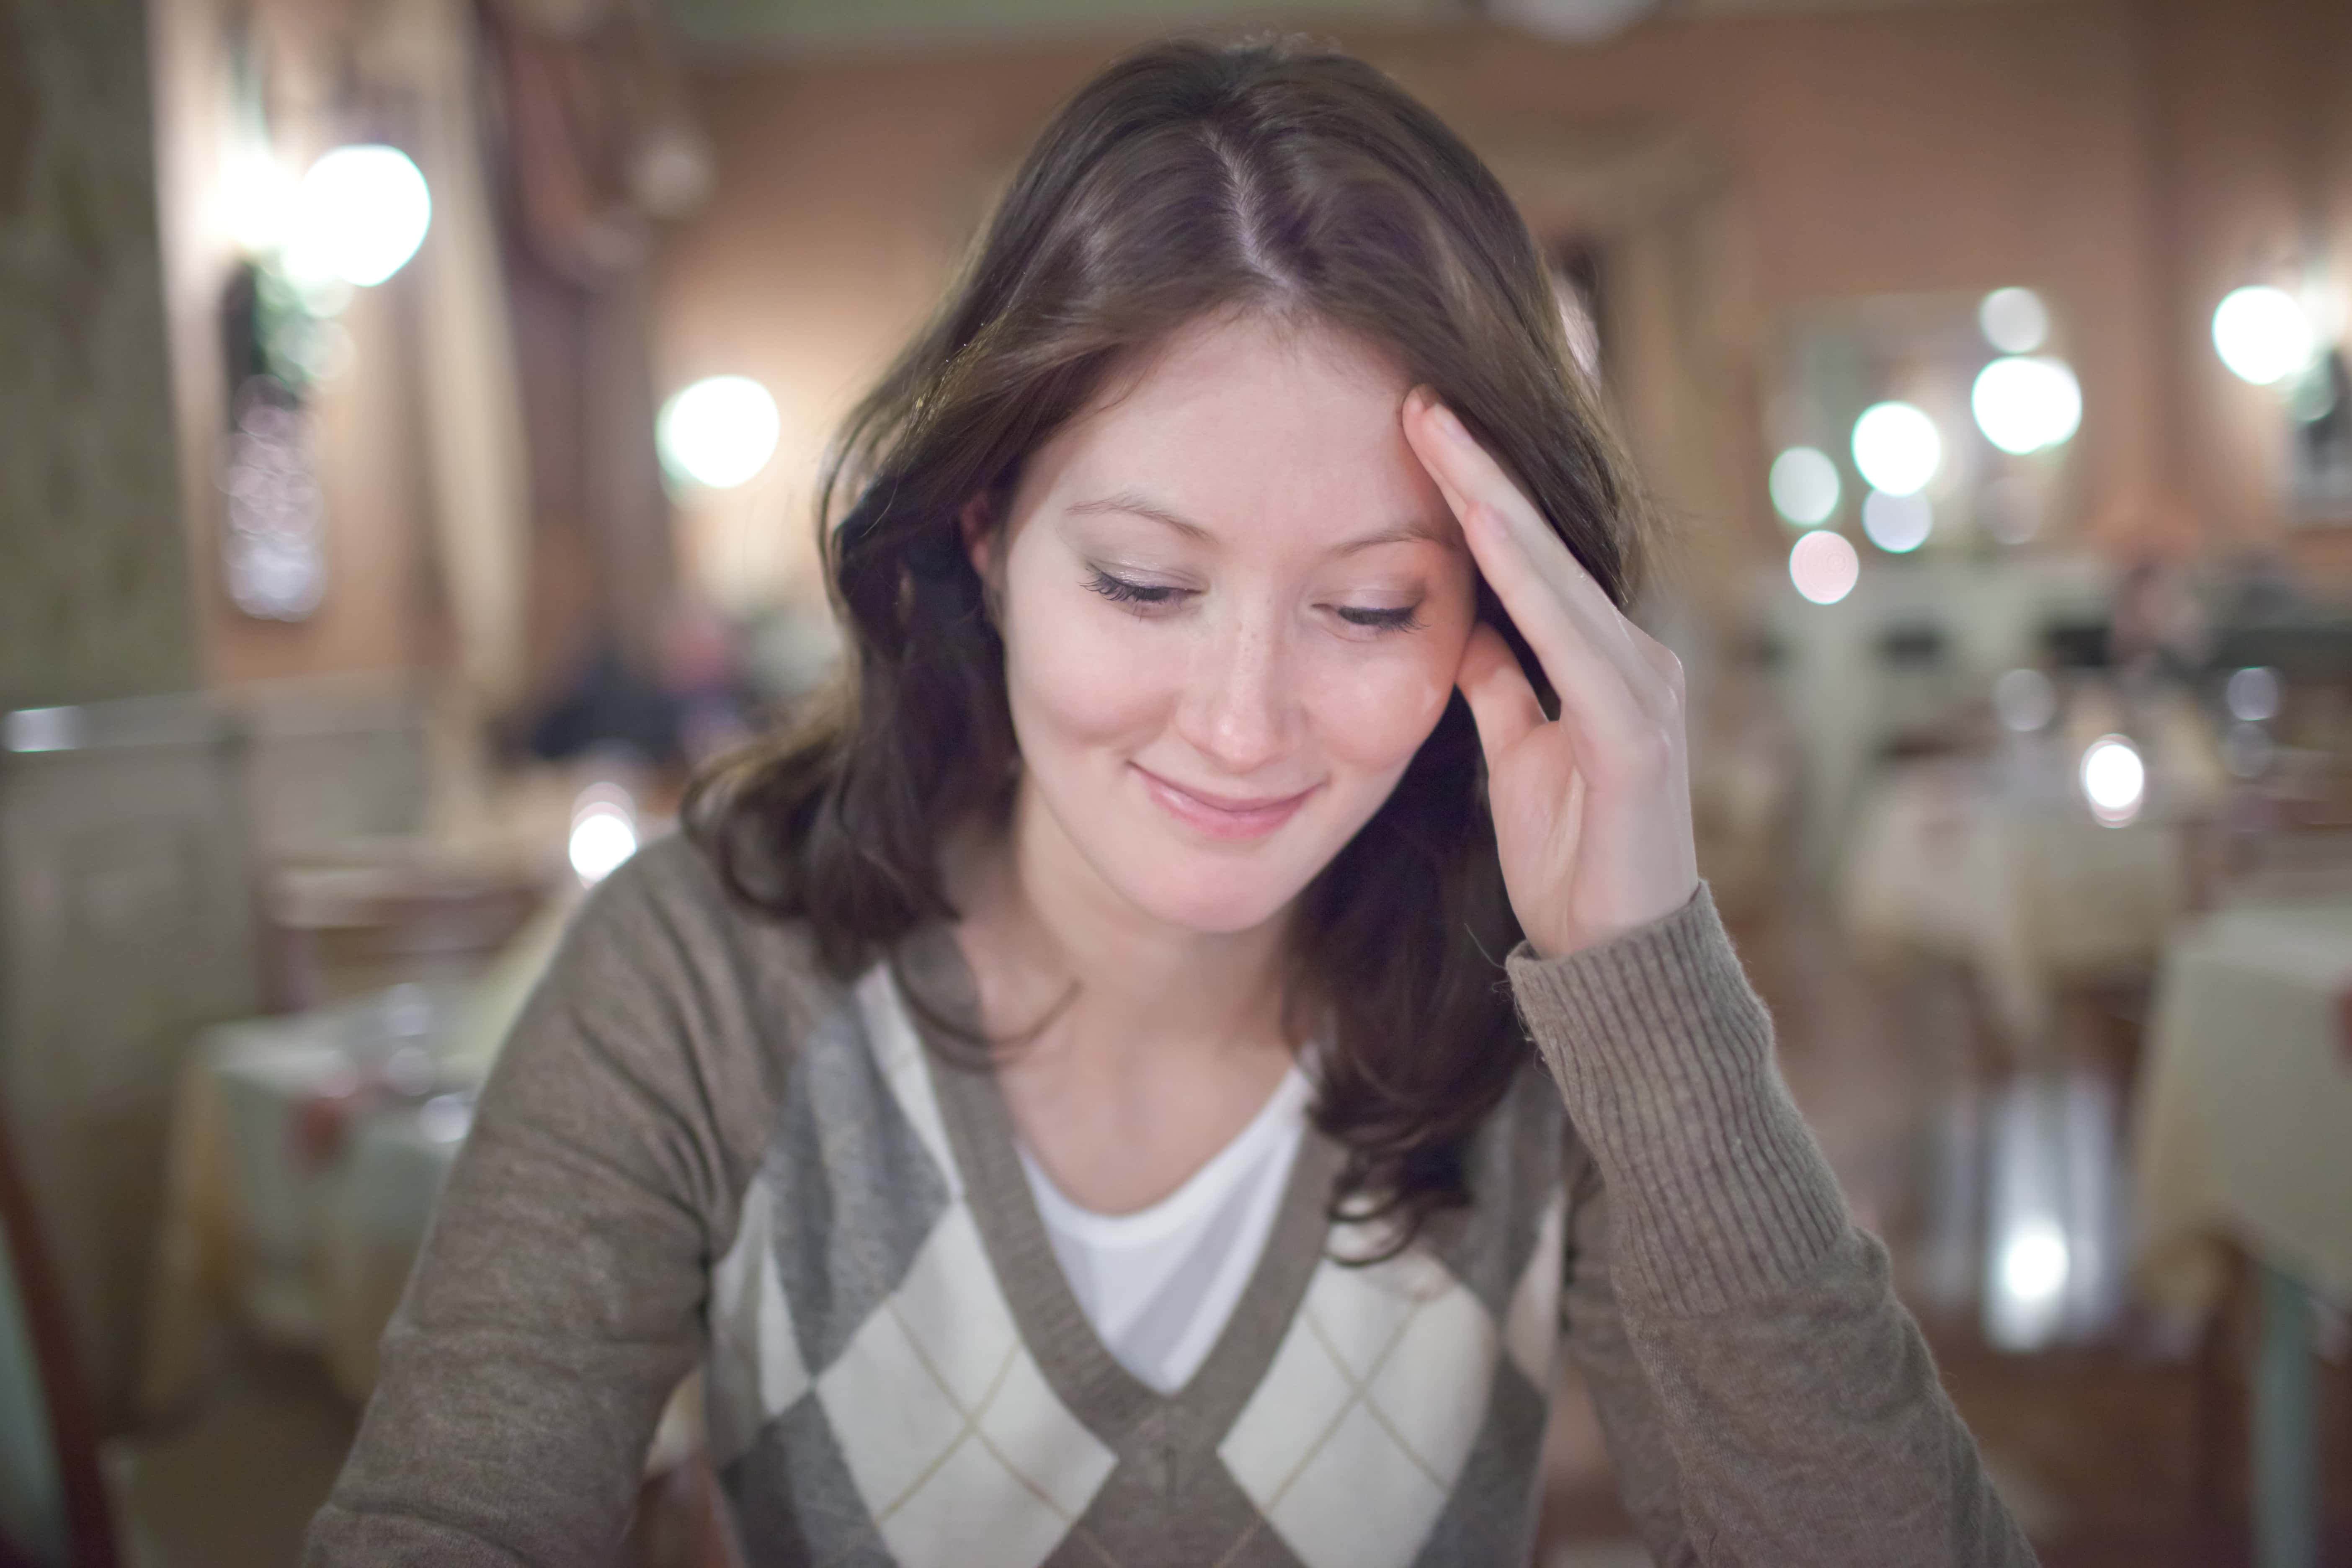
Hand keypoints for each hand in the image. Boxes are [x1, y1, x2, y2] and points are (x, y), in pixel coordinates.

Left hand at [1401, 386, 1697, 960]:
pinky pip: (1574, 644)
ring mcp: (1642, 691)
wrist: (1616, 954)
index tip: (1417, 427)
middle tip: (1419, 397)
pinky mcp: (1635, 736)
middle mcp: (1633, 659)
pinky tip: (1487, 531)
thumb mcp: (1517, 752)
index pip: (1524, 559)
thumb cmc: (1571, 855)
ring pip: (1555, 578)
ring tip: (1440, 437)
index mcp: (1600, 661)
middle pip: (1541, 547)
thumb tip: (1465, 622)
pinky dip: (1530, 583)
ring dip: (1496, 506)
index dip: (1473, 492)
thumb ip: (1500, 683)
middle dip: (1480, 471)